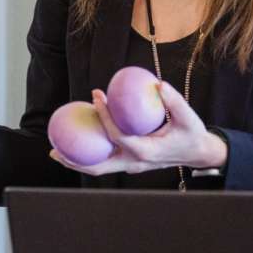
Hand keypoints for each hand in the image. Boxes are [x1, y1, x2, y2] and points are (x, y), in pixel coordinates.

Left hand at [49, 81, 227, 176]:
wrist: (198, 153)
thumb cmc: (192, 133)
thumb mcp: (188, 117)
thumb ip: (174, 101)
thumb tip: (158, 84)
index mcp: (147, 152)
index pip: (119, 137)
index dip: (105, 118)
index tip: (96, 98)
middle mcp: (135, 163)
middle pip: (98, 166)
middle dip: (74, 159)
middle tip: (54, 148)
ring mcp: (131, 166)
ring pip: (98, 168)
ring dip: (76, 161)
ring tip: (56, 151)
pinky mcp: (129, 163)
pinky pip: (105, 160)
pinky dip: (89, 154)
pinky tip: (78, 140)